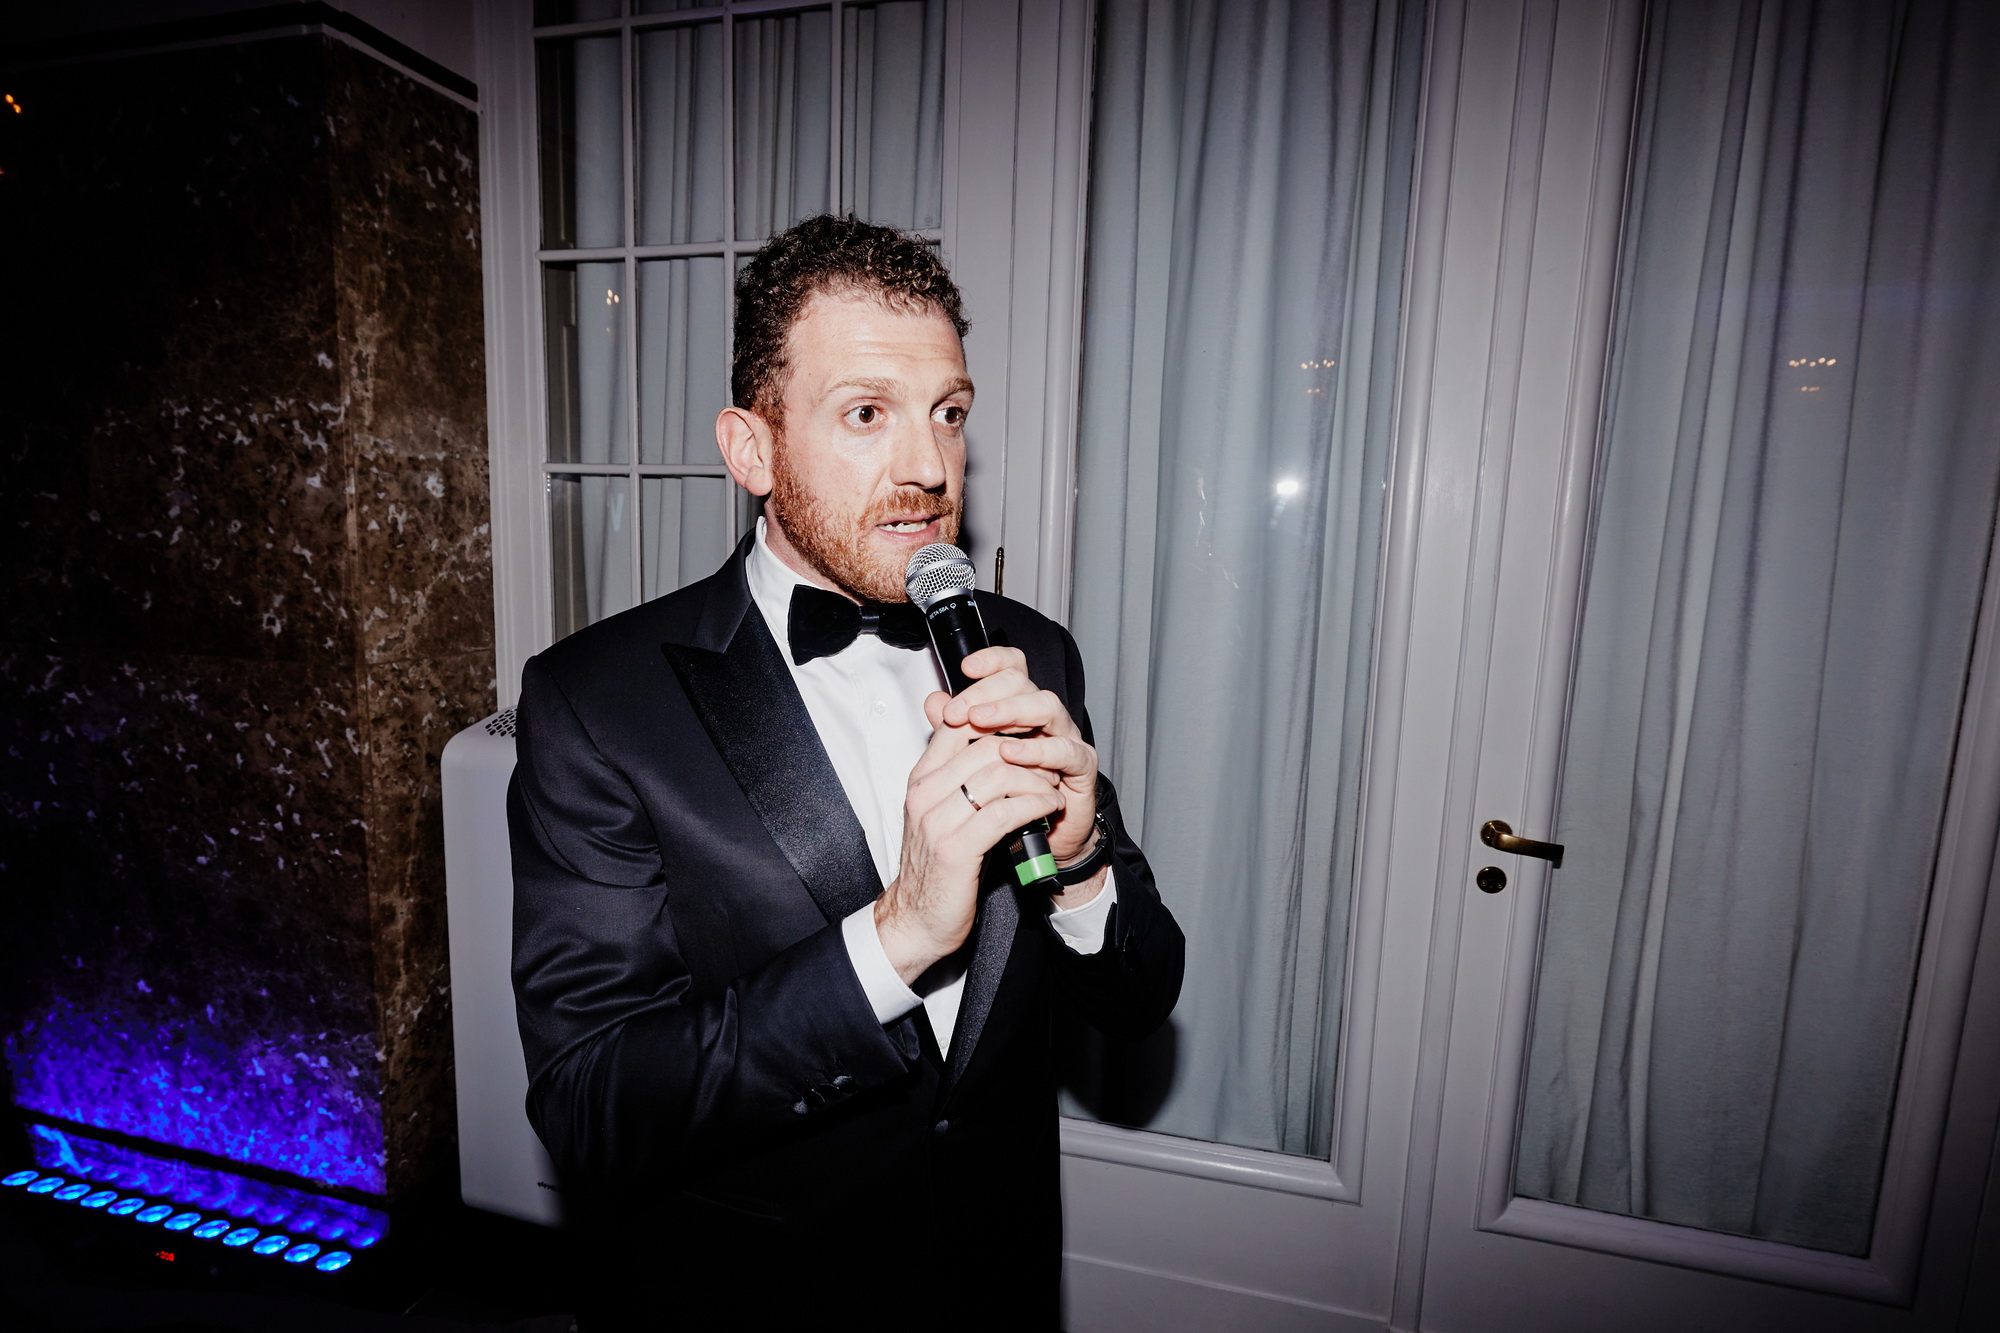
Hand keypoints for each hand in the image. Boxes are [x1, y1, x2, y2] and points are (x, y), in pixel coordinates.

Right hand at [875, 726, 1064, 984]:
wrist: (915, 920)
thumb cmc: (936, 867)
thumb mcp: (943, 812)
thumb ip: (962, 778)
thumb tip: (998, 746)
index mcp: (921, 780)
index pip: (959, 725)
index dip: (1000, 722)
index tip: (1030, 735)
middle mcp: (924, 794)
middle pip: (984, 745)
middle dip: (1026, 749)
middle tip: (1050, 762)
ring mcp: (937, 821)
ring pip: (998, 775)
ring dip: (1036, 778)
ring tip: (1053, 788)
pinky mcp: (956, 849)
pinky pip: (1005, 812)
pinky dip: (1035, 805)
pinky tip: (1049, 808)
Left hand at [930, 647, 1100, 864]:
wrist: (1033, 846)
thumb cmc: (1005, 800)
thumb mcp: (971, 765)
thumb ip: (955, 732)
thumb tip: (933, 701)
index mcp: (1020, 711)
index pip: (1013, 669)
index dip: (993, 660)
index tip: (966, 667)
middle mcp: (1044, 719)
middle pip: (1024, 683)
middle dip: (988, 691)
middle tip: (958, 709)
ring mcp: (1066, 738)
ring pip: (1047, 706)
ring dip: (1011, 710)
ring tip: (980, 720)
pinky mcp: (1081, 767)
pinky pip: (1066, 750)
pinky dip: (1038, 750)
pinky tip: (1011, 753)